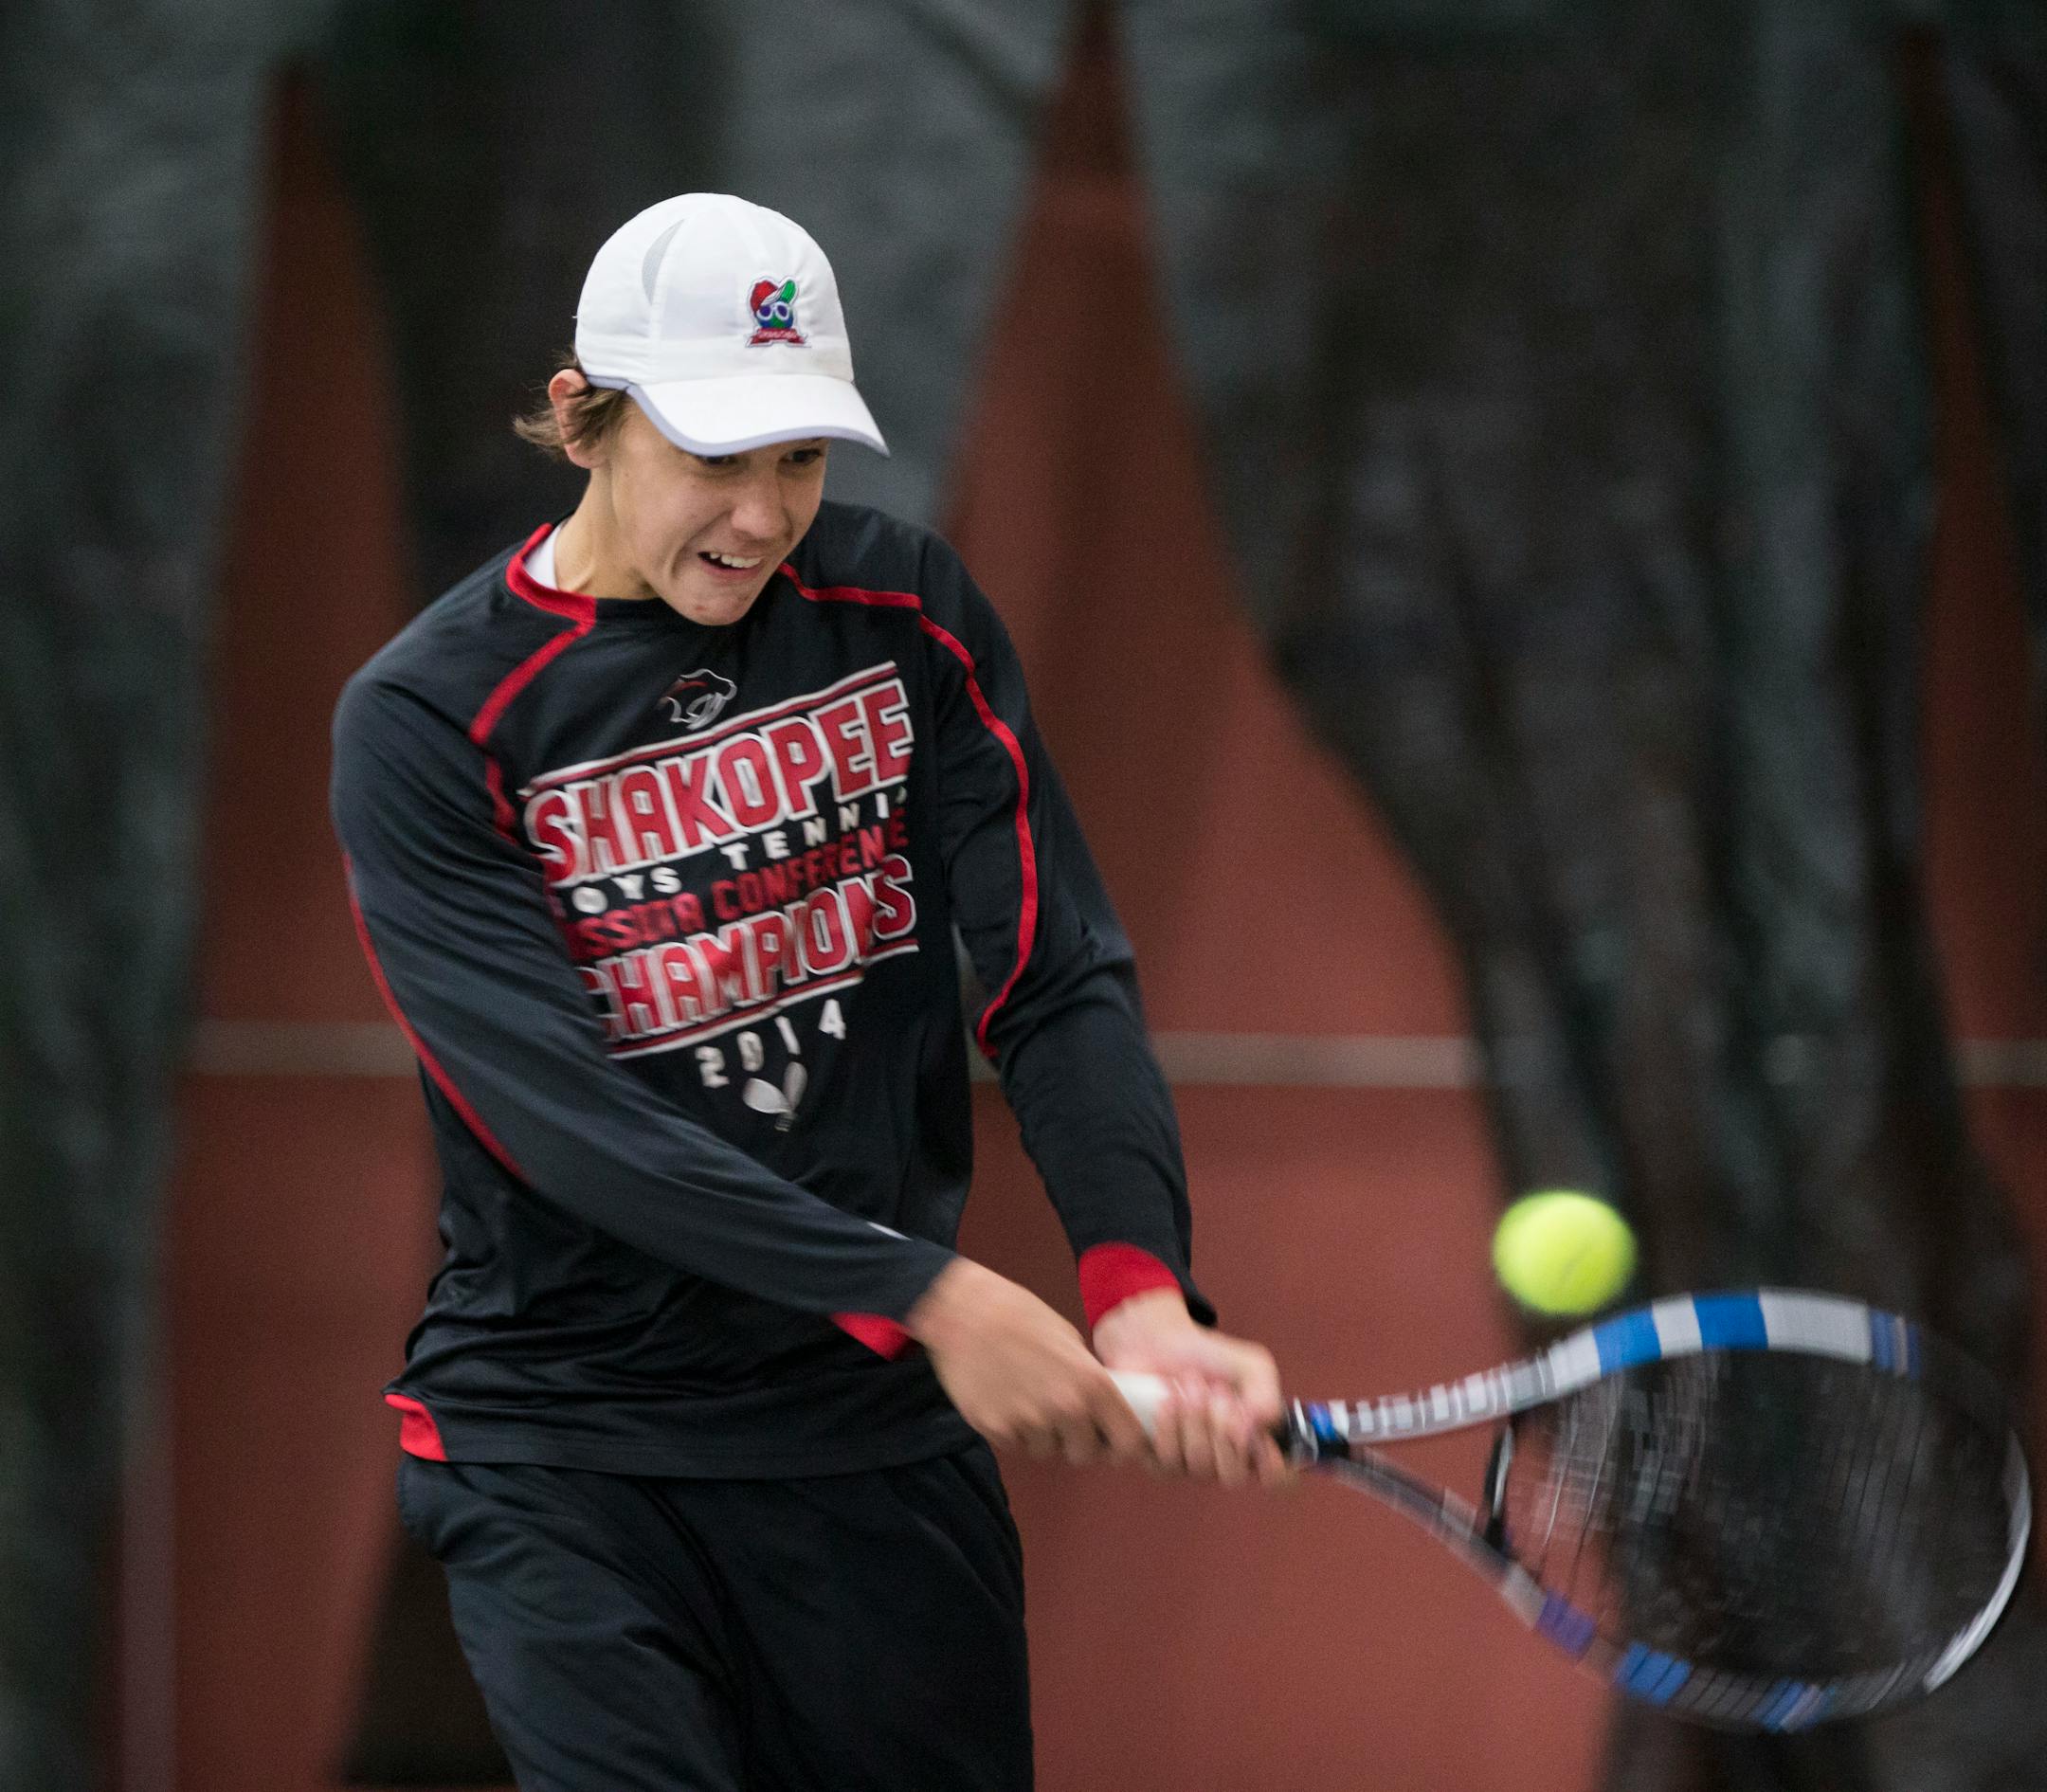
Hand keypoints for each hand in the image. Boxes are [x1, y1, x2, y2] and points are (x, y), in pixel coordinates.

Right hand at [904, 1259, 1149, 1466]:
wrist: (964, 1311)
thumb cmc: (1019, 1316)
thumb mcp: (1070, 1340)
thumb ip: (1088, 1379)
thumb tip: (1102, 1409)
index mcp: (1091, 1382)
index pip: (1127, 1441)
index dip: (1122, 1447)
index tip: (1112, 1442)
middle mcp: (1065, 1407)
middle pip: (1084, 1454)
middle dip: (1075, 1442)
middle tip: (1060, 1419)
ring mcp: (1029, 1421)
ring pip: (1045, 1450)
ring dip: (1039, 1435)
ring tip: (1024, 1397)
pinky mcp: (995, 1428)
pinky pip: (1013, 1444)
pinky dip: (1010, 1430)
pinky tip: (1002, 1397)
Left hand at [1091, 1289, 1292, 1488]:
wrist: (1159, 1344)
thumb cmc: (1207, 1358)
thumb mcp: (1250, 1364)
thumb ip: (1265, 1391)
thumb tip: (1258, 1424)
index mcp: (1253, 1441)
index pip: (1276, 1478)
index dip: (1273, 1469)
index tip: (1262, 1440)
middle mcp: (1224, 1460)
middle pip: (1232, 1476)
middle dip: (1223, 1429)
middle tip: (1218, 1389)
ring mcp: (1190, 1465)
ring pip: (1198, 1465)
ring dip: (1195, 1419)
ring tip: (1188, 1383)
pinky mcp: (1156, 1460)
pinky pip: (1166, 1460)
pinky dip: (1168, 1424)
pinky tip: (1166, 1399)